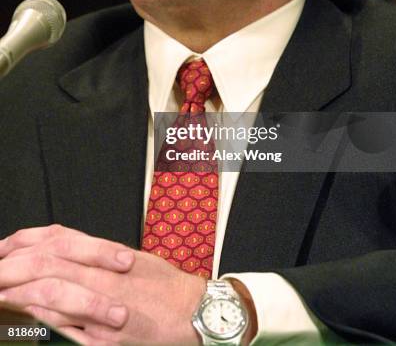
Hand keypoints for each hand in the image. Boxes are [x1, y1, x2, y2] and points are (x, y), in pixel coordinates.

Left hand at [0, 224, 206, 344]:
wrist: (194, 312)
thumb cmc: (165, 287)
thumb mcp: (130, 259)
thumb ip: (96, 254)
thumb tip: (62, 250)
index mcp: (108, 257)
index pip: (57, 241)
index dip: (25, 244)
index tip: (4, 249)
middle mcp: (104, 278)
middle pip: (50, 264)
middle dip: (14, 268)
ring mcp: (105, 307)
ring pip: (56, 292)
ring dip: (22, 293)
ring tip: (0, 293)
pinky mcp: (109, 338)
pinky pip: (71, 328)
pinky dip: (46, 321)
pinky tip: (28, 318)